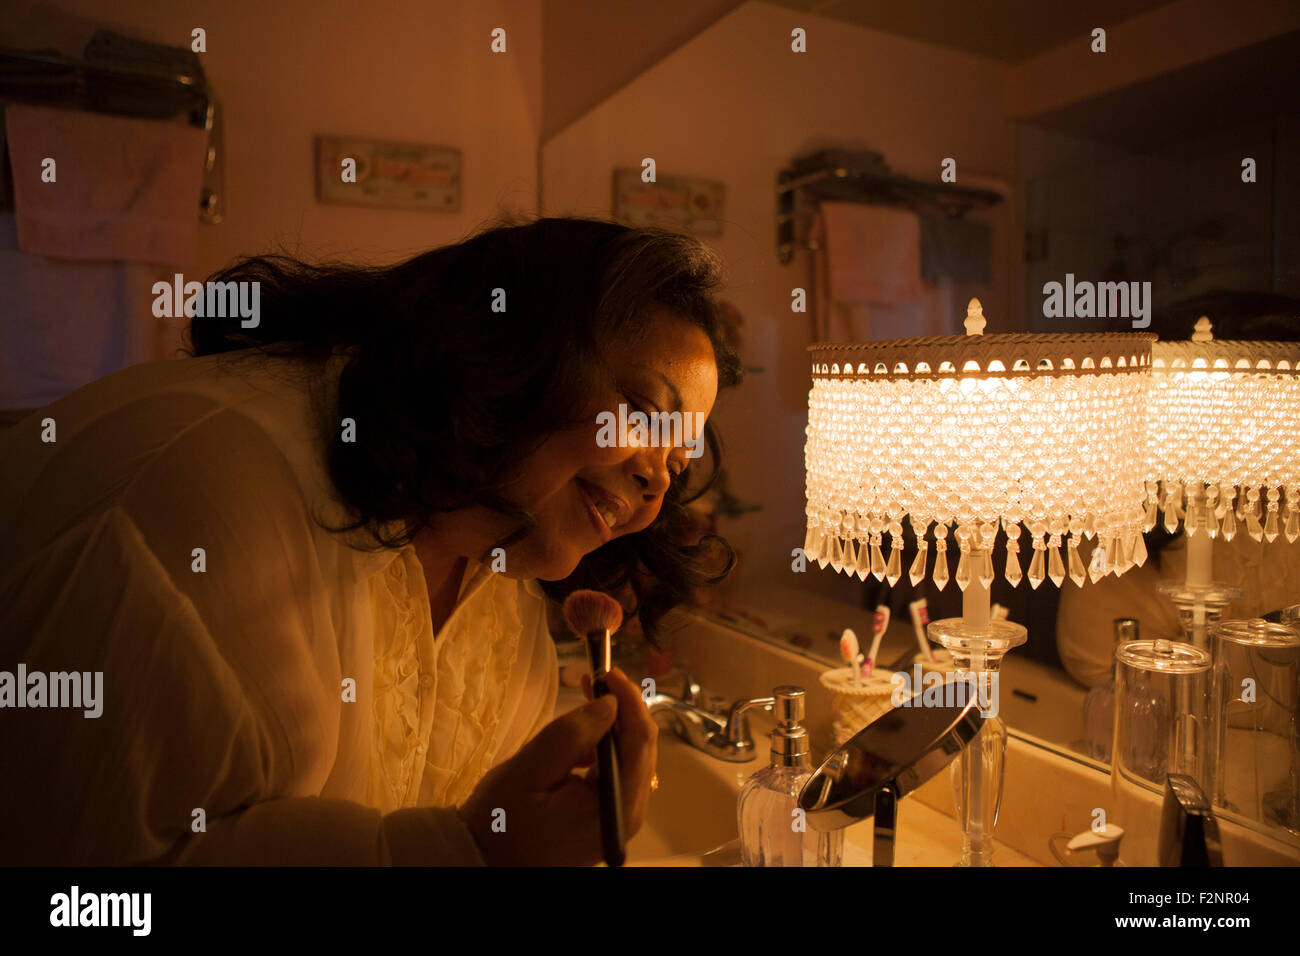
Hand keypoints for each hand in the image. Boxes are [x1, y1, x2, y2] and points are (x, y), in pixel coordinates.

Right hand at [456, 668, 657, 864]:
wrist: (481, 862)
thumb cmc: (499, 820)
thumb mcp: (530, 769)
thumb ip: (572, 735)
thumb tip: (610, 704)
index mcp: (614, 808)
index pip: (640, 743)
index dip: (629, 701)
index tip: (608, 672)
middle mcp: (626, 817)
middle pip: (640, 751)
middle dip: (622, 710)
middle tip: (593, 680)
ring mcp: (617, 821)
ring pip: (629, 760)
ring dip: (611, 728)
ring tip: (585, 702)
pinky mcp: (604, 821)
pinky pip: (615, 776)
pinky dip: (603, 750)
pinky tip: (579, 742)